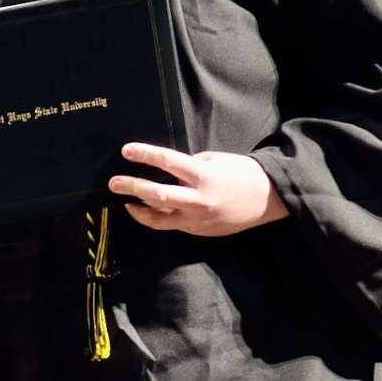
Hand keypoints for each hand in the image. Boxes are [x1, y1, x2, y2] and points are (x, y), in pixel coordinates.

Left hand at [108, 143, 288, 236]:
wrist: (267, 199)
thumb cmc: (241, 173)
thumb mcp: (215, 160)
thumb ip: (190, 166)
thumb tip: (169, 171)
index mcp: (202, 176)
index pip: (167, 161)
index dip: (145, 154)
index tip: (126, 150)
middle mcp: (197, 200)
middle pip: (157, 195)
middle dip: (132, 187)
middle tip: (113, 183)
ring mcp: (198, 219)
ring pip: (160, 219)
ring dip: (139, 210)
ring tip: (126, 203)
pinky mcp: (200, 232)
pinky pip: (174, 225)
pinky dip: (159, 218)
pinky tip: (148, 211)